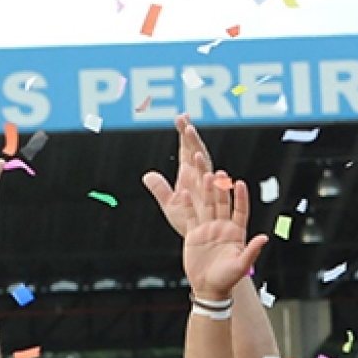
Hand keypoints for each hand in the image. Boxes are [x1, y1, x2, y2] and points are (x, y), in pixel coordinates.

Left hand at [142, 114, 216, 236]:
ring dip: (196, 148)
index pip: (185, 150)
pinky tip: (198, 159)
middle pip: (194, 151)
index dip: (183, 134)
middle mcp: (199, 177)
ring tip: (188, 133)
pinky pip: (208, 181)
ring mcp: (206, 185)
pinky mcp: (210, 197)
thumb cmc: (187, 222)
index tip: (180, 117)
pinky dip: (205, 170)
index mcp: (189, 175)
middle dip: (189, 135)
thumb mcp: (169, 204)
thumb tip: (147, 174)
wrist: (199, 240)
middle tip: (183, 118)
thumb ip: (159, 188)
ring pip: (202, 162)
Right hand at [183, 171, 266, 302]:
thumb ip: (252, 250)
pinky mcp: (194, 235)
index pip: (240, 211)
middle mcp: (223, 228)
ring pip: (207, 206)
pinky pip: (190, 217)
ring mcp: (208, 230)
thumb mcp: (242, 265)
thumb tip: (264, 238)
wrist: (208, 288)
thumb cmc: (228, 279)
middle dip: (222, 189)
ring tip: (206, 177)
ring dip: (207, 192)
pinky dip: (187, 206)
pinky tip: (184, 193)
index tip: (240, 184)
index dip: (241, 198)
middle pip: (223, 204)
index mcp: (236, 233)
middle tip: (221, 174)